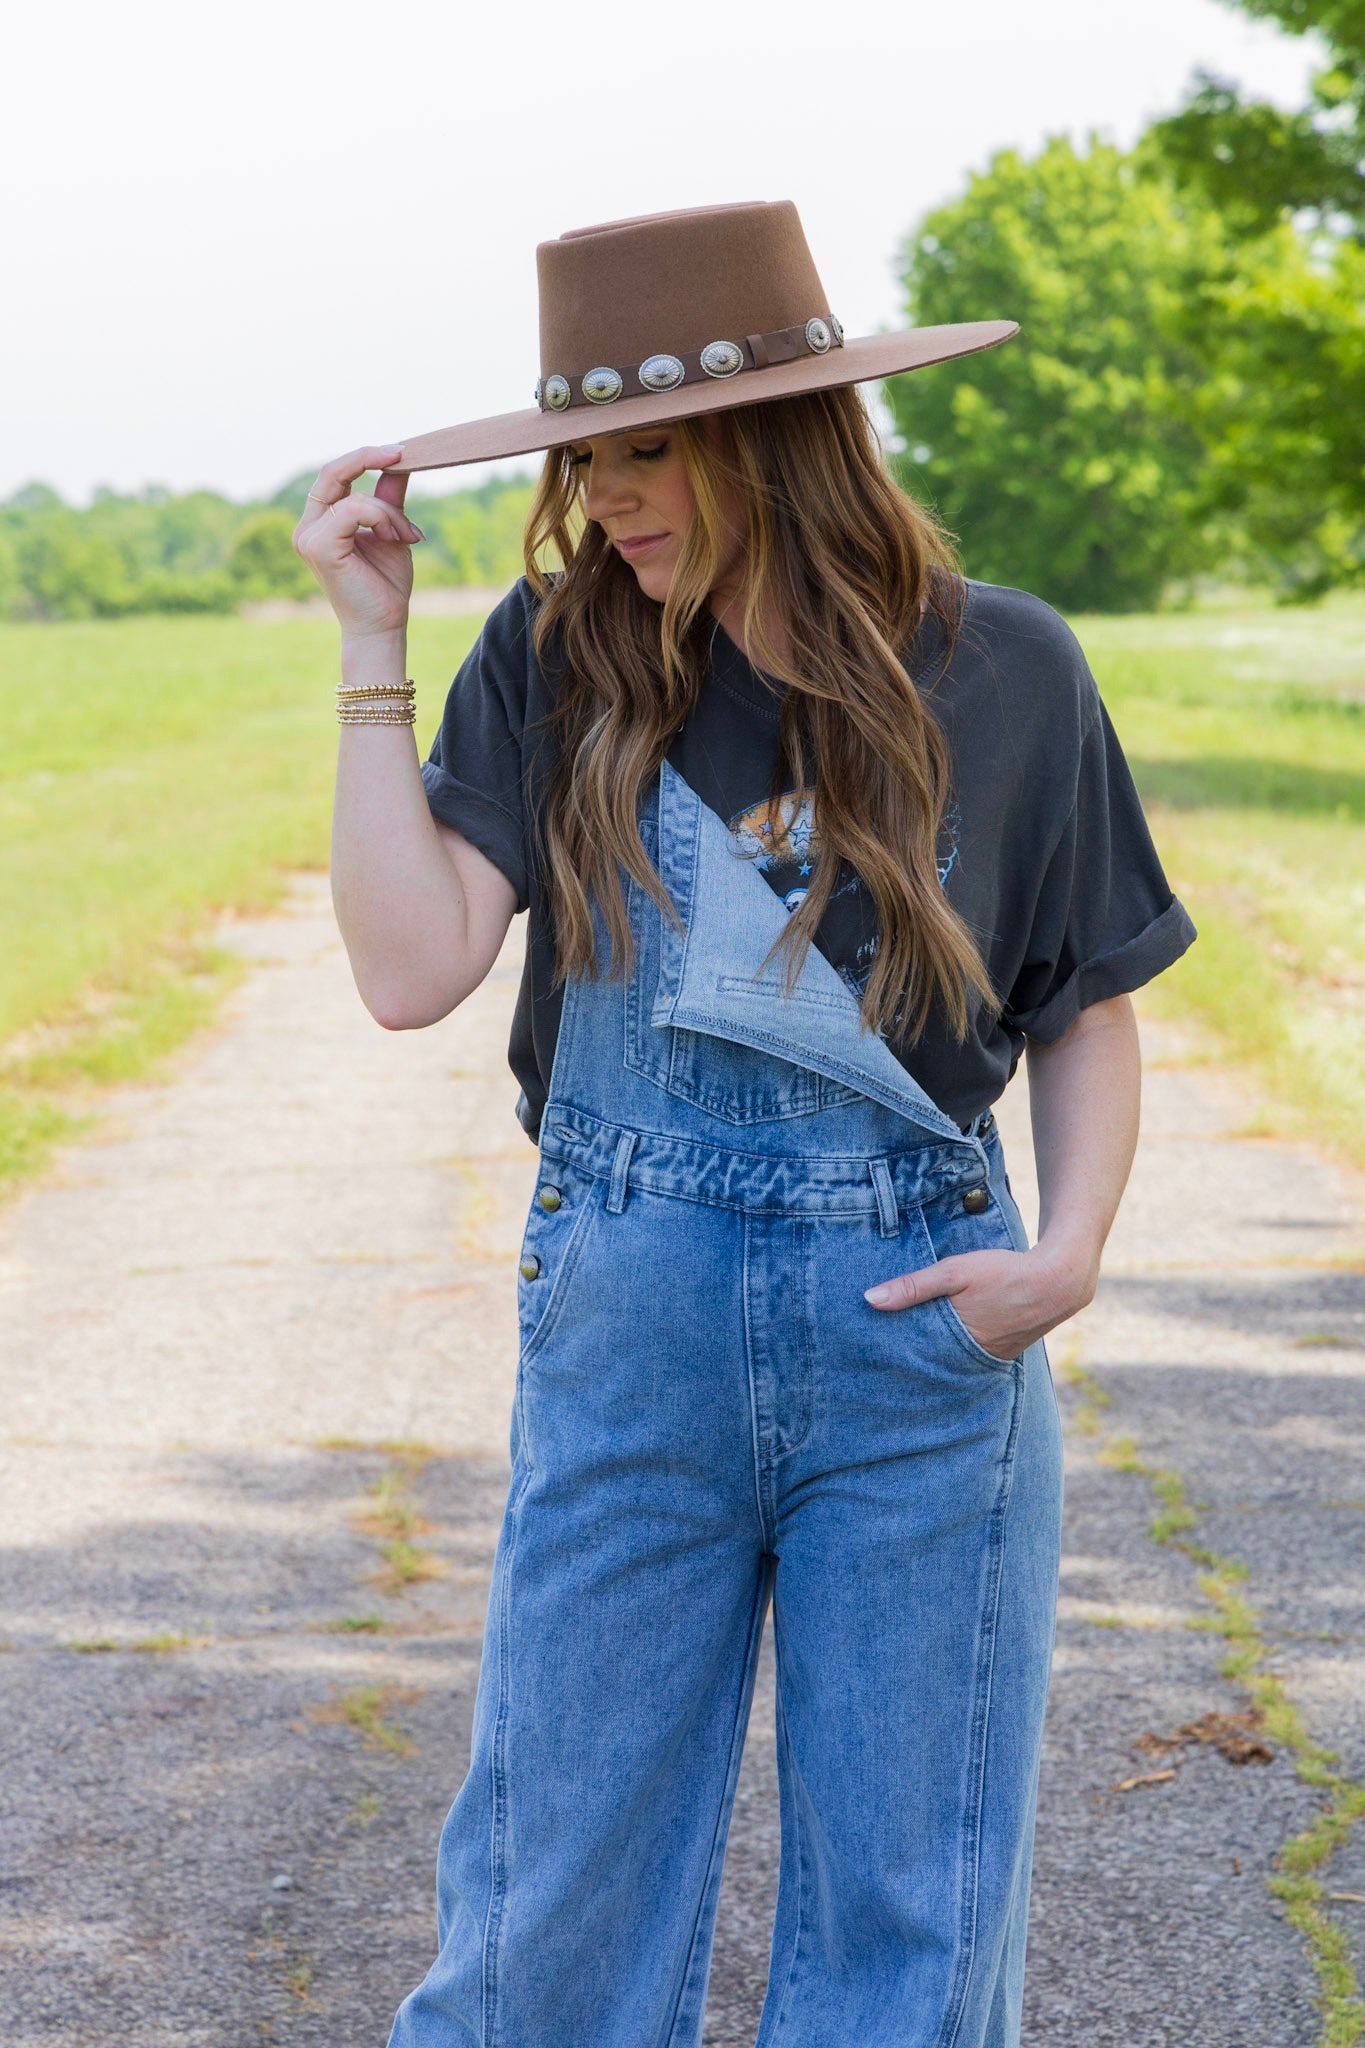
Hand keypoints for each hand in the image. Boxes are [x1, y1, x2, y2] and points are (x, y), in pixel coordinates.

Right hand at [292, 444, 424, 641]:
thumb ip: (388, 498)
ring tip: (408, 536)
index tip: (399, 450)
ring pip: (353, 496)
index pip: (335, 474)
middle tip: (401, 454)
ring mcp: (309, 537)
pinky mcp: (319, 547)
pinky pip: (353, 509)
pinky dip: (381, 519)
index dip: (364, 456)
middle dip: (368, 457)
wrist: (384, 626)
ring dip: (390, 512)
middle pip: (332, 471)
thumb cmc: (385, 585)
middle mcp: (307, 527)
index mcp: (320, 522)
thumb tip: (399, 461)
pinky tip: (395, 539)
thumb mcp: (390, 531)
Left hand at [863, 1244, 1092, 1360]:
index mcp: (957, 1342)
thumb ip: (913, 1287)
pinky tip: (951, 1340)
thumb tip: (869, 1299)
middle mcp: (975, 1357)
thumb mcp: (954, 1272)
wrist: (1059, 1279)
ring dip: (938, 1353)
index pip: (916, 1357)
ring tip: (912, 1350)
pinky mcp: (1006, 1350)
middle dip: (914, 1359)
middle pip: (934, 1361)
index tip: (872, 1354)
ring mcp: (993, 1356)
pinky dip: (961, 1348)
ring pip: (955, 1358)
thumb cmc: (1004, 1272)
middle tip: (884, 1358)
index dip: (896, 1355)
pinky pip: (975, 1354)